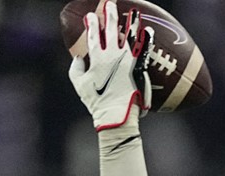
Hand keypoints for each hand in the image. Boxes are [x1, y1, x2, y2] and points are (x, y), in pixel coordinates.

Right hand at [68, 1, 152, 130]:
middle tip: (110, 4)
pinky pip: (144, 49)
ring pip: (129, 36)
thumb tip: (77, 56)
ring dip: (131, 22)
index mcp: (97, 59)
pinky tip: (148, 29)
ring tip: (133, 12)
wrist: (117, 114)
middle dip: (109, 14)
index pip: (93, 36)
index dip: (91, 24)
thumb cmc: (98, 102)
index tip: (90, 15)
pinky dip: (146, 38)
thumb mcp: (79, 85)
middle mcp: (112, 56)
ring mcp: (127, 60)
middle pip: (110, 30)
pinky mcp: (139, 67)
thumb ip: (76, 68)